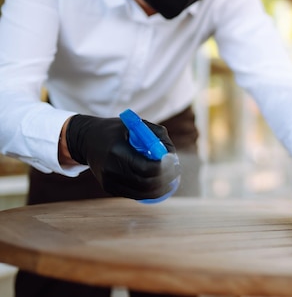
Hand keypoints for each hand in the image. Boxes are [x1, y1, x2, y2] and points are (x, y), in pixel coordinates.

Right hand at [65, 114, 180, 199]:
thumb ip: (158, 137)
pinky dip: (148, 191)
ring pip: (141, 193)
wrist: (87, 140)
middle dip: (165, 180)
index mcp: (117, 151)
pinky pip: (133, 194)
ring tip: (171, 181)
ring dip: (159, 189)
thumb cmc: (118, 130)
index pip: (146, 168)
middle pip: (145, 183)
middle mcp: (111, 168)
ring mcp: (108, 181)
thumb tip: (173, 155)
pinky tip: (157, 185)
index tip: (176, 164)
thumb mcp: (137, 125)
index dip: (165, 169)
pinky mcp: (108, 187)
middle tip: (176, 174)